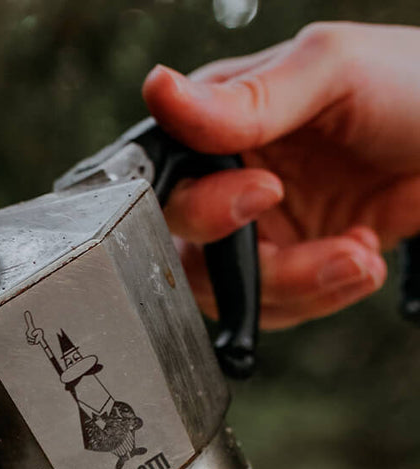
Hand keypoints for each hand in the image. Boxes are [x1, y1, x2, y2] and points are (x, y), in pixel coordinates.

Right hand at [142, 21, 419, 327]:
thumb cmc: (413, 81)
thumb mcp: (330, 72)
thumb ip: (245, 98)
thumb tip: (160, 91)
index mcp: (214, 127)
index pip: (165, 186)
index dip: (197, 209)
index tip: (261, 195)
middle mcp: (224, 184)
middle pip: (190, 257)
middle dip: (260, 266)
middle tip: (328, 244)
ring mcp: (257, 232)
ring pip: (234, 295)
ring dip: (302, 287)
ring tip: (360, 254)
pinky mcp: (293, 267)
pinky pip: (279, 309)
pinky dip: (324, 295)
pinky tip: (364, 256)